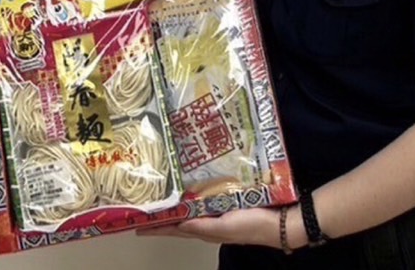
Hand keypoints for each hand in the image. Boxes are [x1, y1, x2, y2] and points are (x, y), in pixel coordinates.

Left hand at [138, 207, 285, 247]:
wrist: (278, 222)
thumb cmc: (252, 226)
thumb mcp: (223, 228)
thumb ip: (201, 226)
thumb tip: (178, 222)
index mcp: (203, 229)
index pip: (173, 229)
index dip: (155, 227)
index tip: (136, 224)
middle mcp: (206, 221)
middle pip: (177, 218)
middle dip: (161, 214)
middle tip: (143, 205)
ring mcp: (215, 212)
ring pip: (188, 207)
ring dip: (174, 202)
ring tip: (159, 193)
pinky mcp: (225, 202)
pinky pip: (203, 198)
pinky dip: (193, 194)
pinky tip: (188, 185)